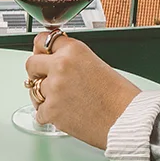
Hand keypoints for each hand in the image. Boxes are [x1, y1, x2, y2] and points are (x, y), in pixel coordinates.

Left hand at [23, 32, 143, 149]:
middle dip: (37, 73)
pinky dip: (49, 116)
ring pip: (33, 90)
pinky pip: (39, 113)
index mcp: (73, 50)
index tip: (41, 55)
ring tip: (62, 102)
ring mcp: (54, 88)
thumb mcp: (95, 64)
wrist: (128, 120)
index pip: (42, 40)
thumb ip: (71, 59)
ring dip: (43, 96)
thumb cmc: (119, 96)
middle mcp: (60, 65)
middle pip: (31, 64)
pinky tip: (64, 114)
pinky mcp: (51, 111)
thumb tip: (52, 61)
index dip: (41, 50)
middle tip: (47, 81)